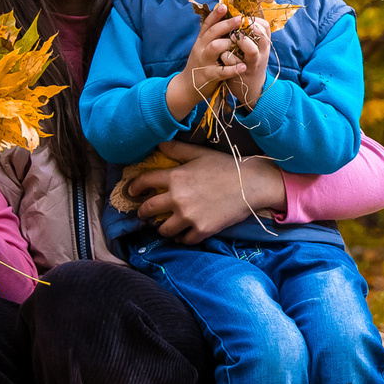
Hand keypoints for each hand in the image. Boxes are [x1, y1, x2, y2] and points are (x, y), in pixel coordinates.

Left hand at [129, 143, 288, 243]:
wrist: (251, 184)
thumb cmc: (225, 166)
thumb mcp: (199, 153)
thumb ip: (177, 150)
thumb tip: (158, 143)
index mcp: (176, 177)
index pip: (144, 181)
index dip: (134, 187)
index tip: (131, 192)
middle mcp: (178, 198)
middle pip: (148, 209)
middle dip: (142, 212)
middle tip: (143, 214)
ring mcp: (189, 216)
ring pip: (163, 229)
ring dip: (161, 227)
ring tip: (164, 226)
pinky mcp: (202, 230)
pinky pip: (183, 240)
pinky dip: (181, 238)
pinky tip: (183, 234)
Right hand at [181, 8, 250, 104]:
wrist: (186, 87)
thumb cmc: (199, 65)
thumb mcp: (201, 48)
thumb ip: (210, 37)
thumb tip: (222, 20)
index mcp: (201, 41)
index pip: (207, 24)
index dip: (215, 14)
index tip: (225, 5)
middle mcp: (201, 49)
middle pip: (212, 33)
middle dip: (226, 25)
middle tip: (240, 19)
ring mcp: (204, 62)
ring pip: (215, 48)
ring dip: (228, 43)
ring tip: (241, 41)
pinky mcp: (208, 75)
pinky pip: (221, 71)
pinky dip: (233, 69)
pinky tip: (243, 67)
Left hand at [223, 17, 269, 108]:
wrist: (252, 90)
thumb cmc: (250, 64)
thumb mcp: (255, 49)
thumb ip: (250, 36)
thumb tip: (237, 15)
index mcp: (263, 45)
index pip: (266, 26)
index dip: (255, 19)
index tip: (243, 15)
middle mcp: (261, 54)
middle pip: (262, 36)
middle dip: (250, 27)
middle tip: (237, 22)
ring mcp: (252, 65)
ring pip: (251, 50)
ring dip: (241, 42)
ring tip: (232, 38)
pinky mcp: (242, 75)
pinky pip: (234, 64)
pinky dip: (226, 58)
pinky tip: (222, 56)